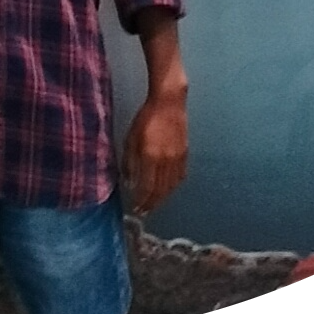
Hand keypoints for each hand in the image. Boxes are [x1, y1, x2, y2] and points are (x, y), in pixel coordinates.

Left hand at [122, 90, 187, 216]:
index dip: (141, 200)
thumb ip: (129, 162)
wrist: (169, 103)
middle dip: (151, 203)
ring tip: (154, 203)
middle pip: (160, 191)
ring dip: (162, 198)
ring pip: (171, 187)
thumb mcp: (131, 137)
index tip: (136, 208)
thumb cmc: (146, 117)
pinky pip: (180, 177)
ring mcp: (178, 159)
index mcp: (151, 156)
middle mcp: (166, 161)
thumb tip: (128, 182)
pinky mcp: (185, 155)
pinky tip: (167, 189)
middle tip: (144, 211)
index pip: (147, 187)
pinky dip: (173, 187)